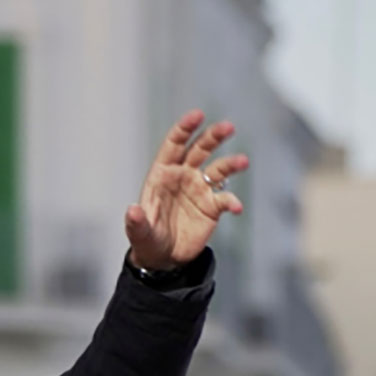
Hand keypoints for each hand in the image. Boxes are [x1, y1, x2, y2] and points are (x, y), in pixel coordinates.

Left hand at [125, 110, 246, 270]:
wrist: (164, 259)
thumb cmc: (147, 239)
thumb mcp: (138, 232)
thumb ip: (136, 222)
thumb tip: (132, 211)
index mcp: (163, 173)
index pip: (175, 144)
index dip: (185, 128)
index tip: (198, 115)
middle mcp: (184, 175)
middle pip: (201, 149)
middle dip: (214, 136)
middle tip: (228, 127)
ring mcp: (200, 189)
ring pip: (218, 169)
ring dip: (231, 163)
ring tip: (243, 161)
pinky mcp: (212, 207)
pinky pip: (225, 199)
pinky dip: (232, 201)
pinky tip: (236, 207)